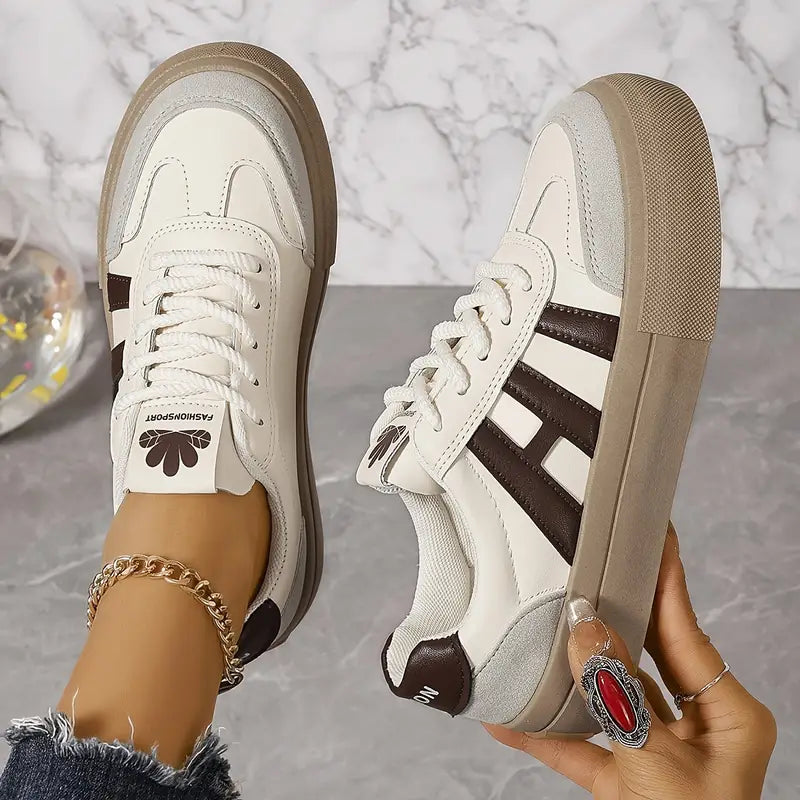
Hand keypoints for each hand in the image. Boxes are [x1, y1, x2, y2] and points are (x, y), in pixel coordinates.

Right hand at [486, 525, 776, 798]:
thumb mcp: (654, 769)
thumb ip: (617, 697)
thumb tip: (584, 628)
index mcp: (730, 717)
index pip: (687, 629)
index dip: (664, 578)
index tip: (650, 531)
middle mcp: (698, 729)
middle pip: (643, 655)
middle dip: (605, 619)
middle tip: (578, 572)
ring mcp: (660, 756)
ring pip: (608, 697)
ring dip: (567, 678)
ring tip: (535, 636)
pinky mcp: (627, 781)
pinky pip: (583, 745)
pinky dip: (548, 732)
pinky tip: (509, 714)